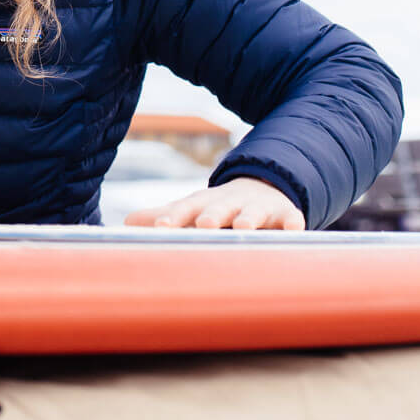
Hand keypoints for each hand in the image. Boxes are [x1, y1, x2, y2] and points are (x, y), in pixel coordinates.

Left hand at [123, 176, 304, 230]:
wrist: (261, 189)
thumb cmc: (217, 209)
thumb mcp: (190, 210)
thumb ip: (161, 217)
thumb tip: (125, 222)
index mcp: (202, 204)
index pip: (185, 209)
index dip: (174, 218)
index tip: (162, 227)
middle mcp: (228, 203)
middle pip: (217, 208)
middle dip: (211, 216)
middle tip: (204, 225)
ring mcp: (257, 208)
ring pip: (252, 212)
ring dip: (248, 218)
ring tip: (243, 227)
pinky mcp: (285, 214)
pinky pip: (290, 218)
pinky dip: (293, 224)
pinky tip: (295, 230)